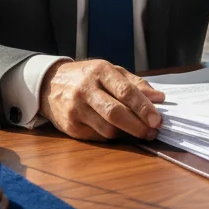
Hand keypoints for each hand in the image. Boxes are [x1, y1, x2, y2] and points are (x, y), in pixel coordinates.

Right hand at [39, 59, 164, 140]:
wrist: (49, 84)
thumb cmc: (87, 77)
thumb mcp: (110, 71)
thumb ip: (135, 83)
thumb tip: (159, 98)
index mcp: (100, 71)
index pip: (125, 91)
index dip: (143, 107)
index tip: (157, 119)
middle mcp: (86, 89)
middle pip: (115, 113)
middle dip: (138, 126)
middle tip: (153, 132)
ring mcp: (76, 109)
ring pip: (107, 129)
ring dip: (127, 134)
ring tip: (140, 132)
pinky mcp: (70, 126)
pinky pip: (97, 137)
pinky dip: (112, 137)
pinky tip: (119, 132)